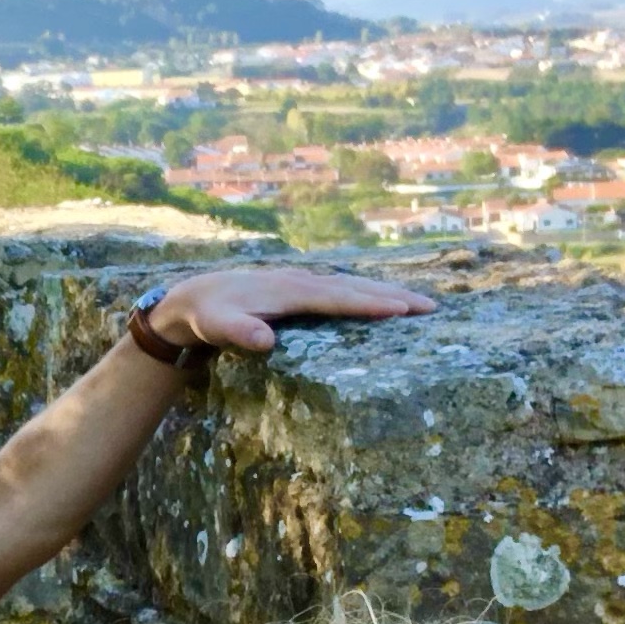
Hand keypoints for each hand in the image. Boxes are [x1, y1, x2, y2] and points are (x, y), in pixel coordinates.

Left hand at [145, 266, 433, 358]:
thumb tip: (265, 341)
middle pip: (355, 288)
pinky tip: (383, 304)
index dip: (370, 304)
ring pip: (352, 287)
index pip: (338, 298)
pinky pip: (342, 292)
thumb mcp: (217, 326)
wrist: (193, 297)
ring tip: (420, 303)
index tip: (402, 310)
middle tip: (431, 307)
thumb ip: (240, 332)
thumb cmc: (207, 316)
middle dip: (393, 295)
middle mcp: (302, 282)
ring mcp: (303, 284)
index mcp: (290, 291)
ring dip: (386, 293)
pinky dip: (367, 295)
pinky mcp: (302, 291)